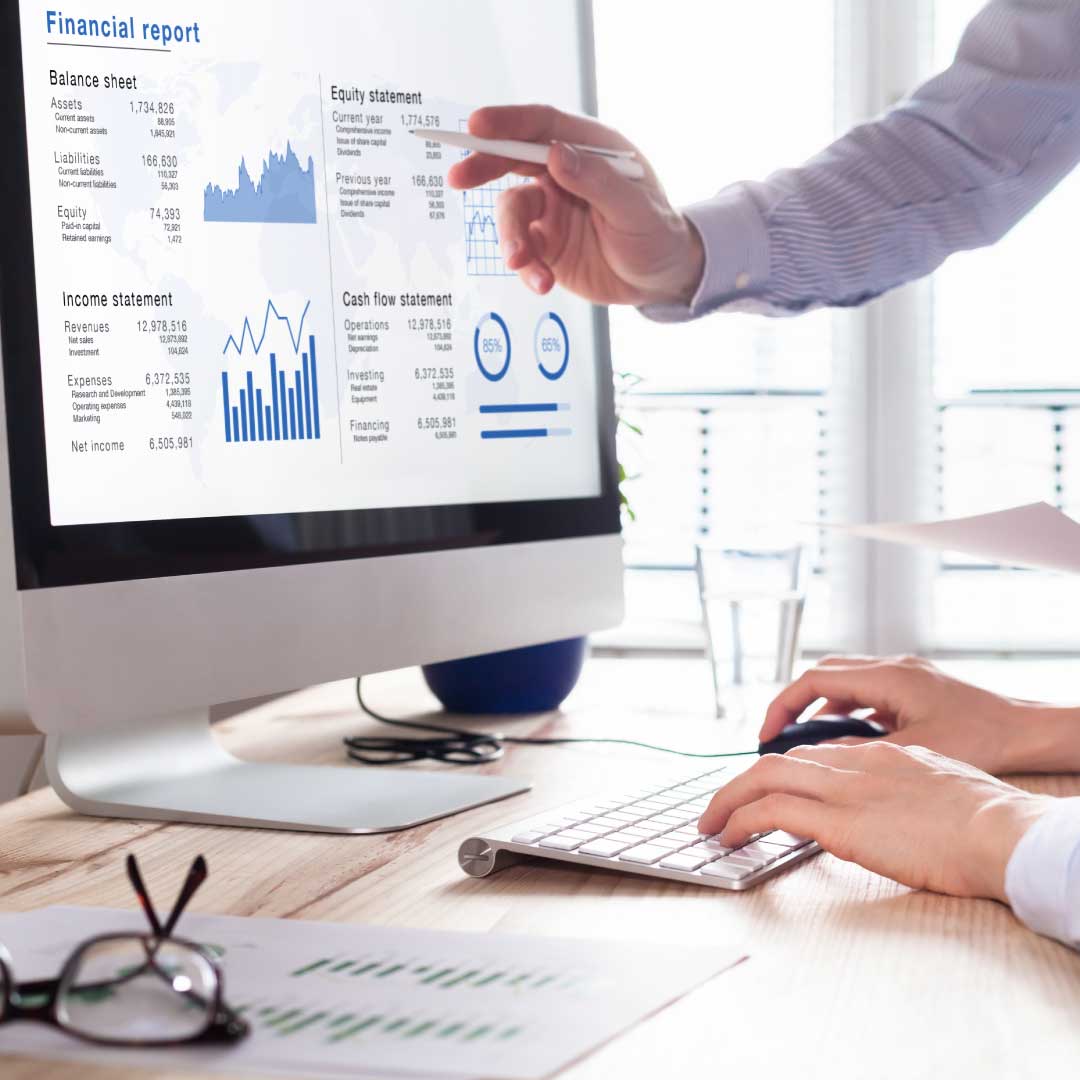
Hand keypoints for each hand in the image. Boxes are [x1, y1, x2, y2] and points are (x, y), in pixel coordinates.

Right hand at [446, 105, 703, 305]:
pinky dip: (526, 268)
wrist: (660, 280)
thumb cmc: (657, 234)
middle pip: (513, 160)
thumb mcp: (636, 208)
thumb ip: (596, 180)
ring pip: (512, 213)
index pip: (543, 125)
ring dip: (511, 238)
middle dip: (484, 167)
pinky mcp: (544, 244)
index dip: (508, 122)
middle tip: (458, 178)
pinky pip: (521, 252)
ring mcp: (551, 209)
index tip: (477, 125)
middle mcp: (564, 173)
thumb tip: (556, 154)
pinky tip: (542, 284)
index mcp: (590, 149)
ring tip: (522, 262)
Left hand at [698, 742, 1050, 900]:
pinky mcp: (839, 820)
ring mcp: (845, 788)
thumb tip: (888, 812)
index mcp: (880, 755)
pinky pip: (772, 811)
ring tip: (711, 824)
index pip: (815, 756)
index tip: (763, 791)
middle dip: (740, 783)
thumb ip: (903, 792)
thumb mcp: (938, 789)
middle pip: (779, 762)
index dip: (783, 774)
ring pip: (764, 778)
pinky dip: (741, 820)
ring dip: (728, 800)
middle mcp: (855, 763)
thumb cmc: (986, 822)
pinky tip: (729, 837)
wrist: (1002, 832)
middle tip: (718, 807)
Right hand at [759, 655, 1076, 775]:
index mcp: (887, 677)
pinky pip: (866, 693)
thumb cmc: (983, 739)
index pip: (815, 680)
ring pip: (845, 683)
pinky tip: (847, 740)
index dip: (783, 706)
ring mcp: (904, 676)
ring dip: (821, 708)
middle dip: (794, 705)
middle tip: (776, 736)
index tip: (767, 733)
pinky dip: (847, 712)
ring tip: (805, 742)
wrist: (1028, 731)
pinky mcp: (915, 689)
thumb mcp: (912, 752)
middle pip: (823, 675)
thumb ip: (859, 752)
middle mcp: (892, 668)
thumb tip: (816, 762)